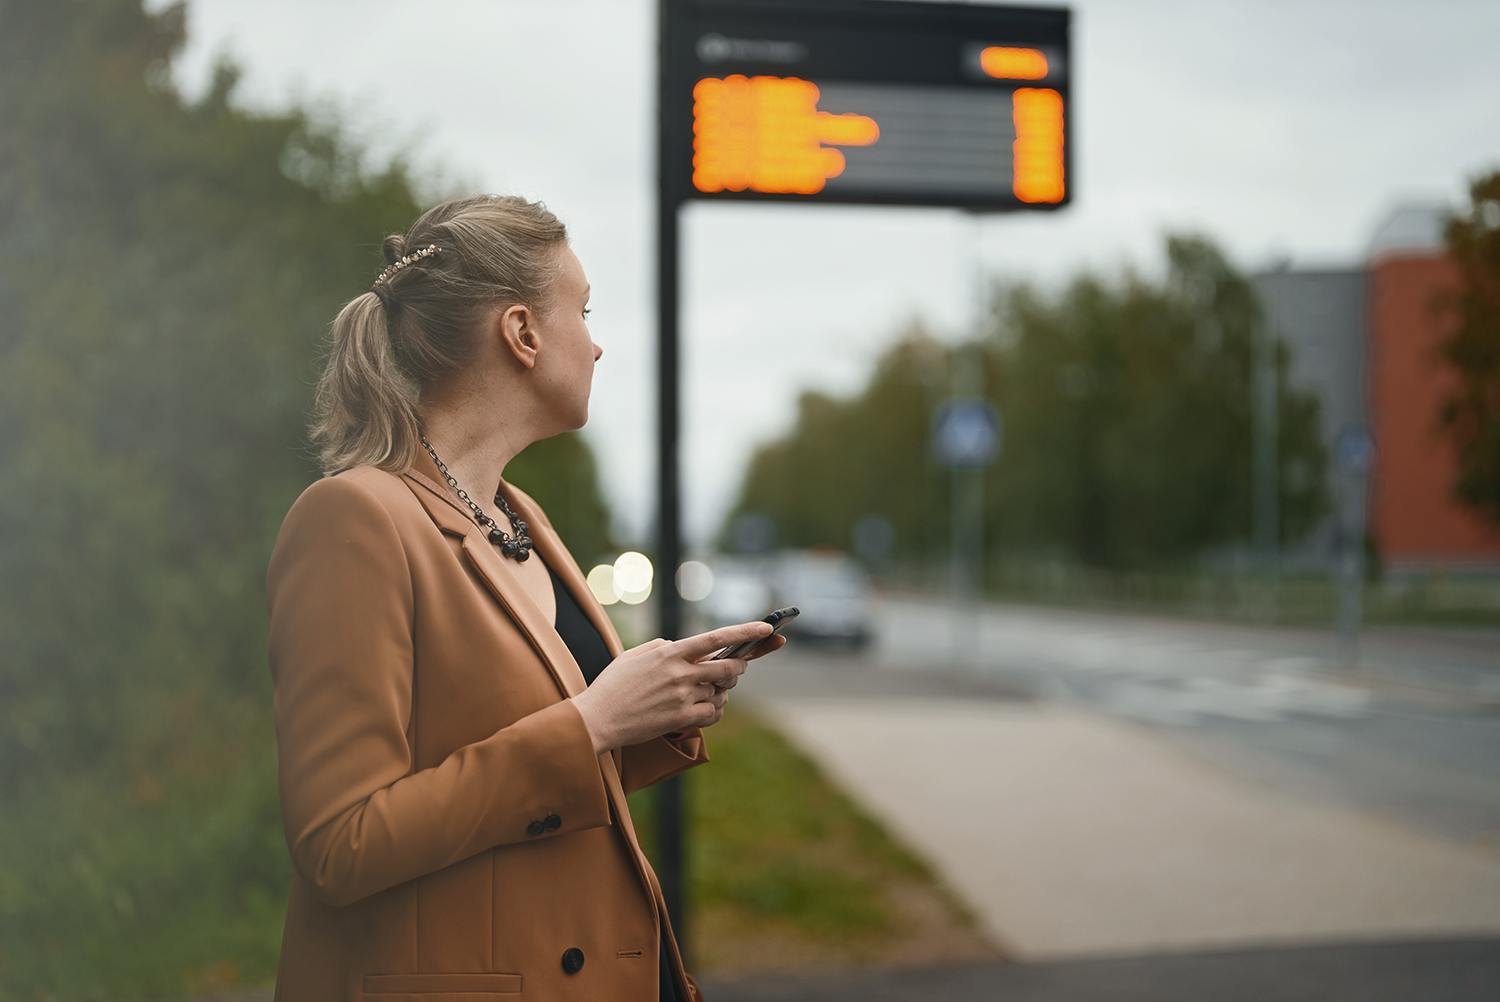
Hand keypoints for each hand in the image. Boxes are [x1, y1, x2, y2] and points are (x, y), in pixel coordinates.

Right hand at [570, 621, 775, 754]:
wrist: (596, 719)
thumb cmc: (612, 686)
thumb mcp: (634, 655)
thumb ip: (662, 646)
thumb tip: (683, 646)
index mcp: (669, 652)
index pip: (715, 638)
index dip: (744, 632)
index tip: (765, 629)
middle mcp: (680, 673)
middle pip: (728, 666)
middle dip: (739, 667)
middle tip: (735, 668)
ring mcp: (682, 697)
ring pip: (721, 692)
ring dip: (720, 691)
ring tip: (703, 692)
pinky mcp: (681, 718)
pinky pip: (713, 713)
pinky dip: (714, 711)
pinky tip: (702, 709)